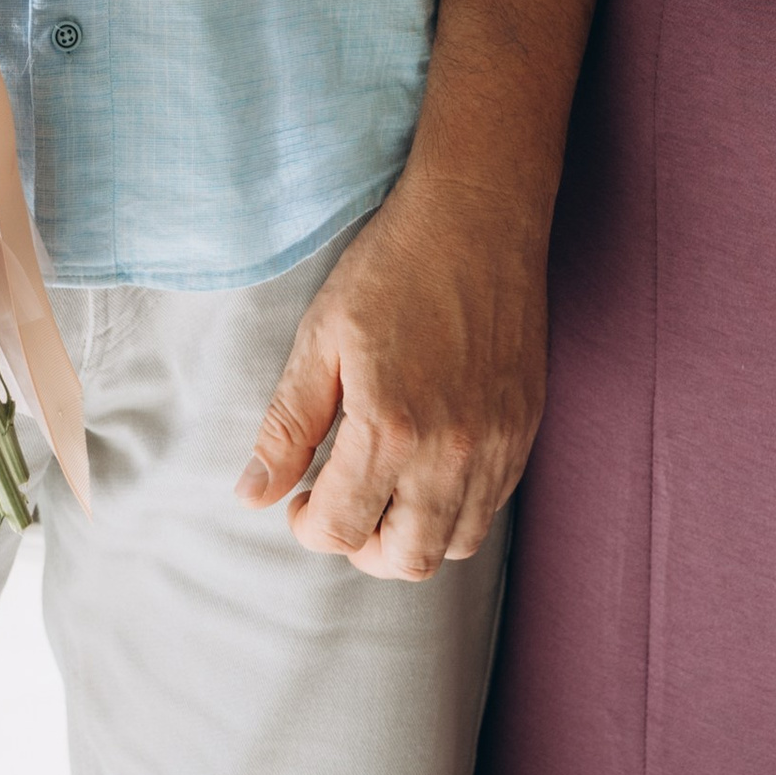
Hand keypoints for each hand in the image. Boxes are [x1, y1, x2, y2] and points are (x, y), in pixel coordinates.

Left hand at [235, 164, 548, 579]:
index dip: (307, 525)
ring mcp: (495, 443)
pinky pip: (492, 504)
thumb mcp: (321, 337)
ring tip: (385, 490)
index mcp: (390, 428)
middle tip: (341, 503)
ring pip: (455, 544)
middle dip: (361, 547)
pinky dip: (455, 508)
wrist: (478, 214)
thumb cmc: (392, 267)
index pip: (340, 530)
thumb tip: (252, 495)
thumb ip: (288, 425)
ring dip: (411, 536)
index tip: (300, 497)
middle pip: (405, 560)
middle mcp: (451, 451)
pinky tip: (428, 466)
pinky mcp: (523, 428)